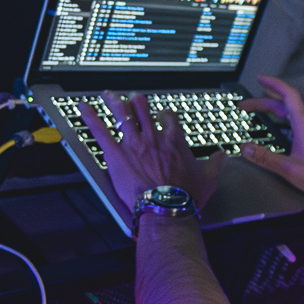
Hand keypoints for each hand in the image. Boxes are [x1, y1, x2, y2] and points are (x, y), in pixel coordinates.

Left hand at [77, 93, 225, 212]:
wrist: (167, 207)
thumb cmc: (185, 196)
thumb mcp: (208, 179)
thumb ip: (215, 164)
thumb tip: (221, 157)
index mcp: (174, 140)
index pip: (168, 118)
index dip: (163, 113)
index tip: (161, 113)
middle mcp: (153, 137)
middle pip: (143, 110)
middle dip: (137, 102)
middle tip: (132, 99)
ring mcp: (134, 143)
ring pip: (122, 115)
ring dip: (114, 103)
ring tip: (108, 95)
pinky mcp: (116, 153)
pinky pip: (100, 131)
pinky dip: (90, 118)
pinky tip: (83, 108)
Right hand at [237, 76, 303, 199]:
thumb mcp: (290, 168)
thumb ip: (266, 158)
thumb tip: (245, 148)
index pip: (288, 95)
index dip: (273, 83)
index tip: (260, 78)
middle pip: (286, 104)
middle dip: (265, 101)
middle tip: (246, 106)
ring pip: (293, 112)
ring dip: (275, 108)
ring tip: (261, 109)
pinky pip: (299, 120)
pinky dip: (285, 118)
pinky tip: (281, 126)